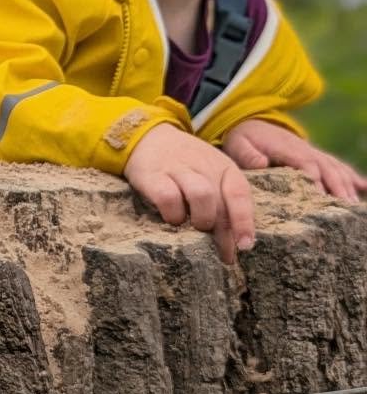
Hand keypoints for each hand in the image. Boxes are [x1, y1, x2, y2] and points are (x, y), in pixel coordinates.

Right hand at [123, 123, 254, 264]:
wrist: (147, 137)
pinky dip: (173, 213)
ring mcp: (178, 169)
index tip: (245, 245)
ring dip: (201, 219)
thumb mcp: (209, 173)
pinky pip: (168, 197)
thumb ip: (223, 200)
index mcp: (223, 167)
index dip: (244, 221)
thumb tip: (235, 241)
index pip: (240, 194)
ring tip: (194, 229)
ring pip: (201, 196)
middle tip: (220, 255)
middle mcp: (204, 167)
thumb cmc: (184, 164)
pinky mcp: (153, 176)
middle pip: (221, 203)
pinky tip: (171, 219)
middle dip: (223, 234)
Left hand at [223, 118, 365, 202]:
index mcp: (286, 148)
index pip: (304, 163)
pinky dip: (352, 176)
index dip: (314, 178)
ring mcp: (313, 153)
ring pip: (335, 168)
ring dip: (347, 185)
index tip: (320, 196)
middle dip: (337, 186)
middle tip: (346, 206)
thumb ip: (247, 155)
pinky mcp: (317, 158)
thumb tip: (262, 163)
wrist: (252, 125)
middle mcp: (305, 149)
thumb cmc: (244, 139)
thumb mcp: (238, 144)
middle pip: (326, 168)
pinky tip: (365, 187)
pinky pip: (338, 166)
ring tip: (354, 205)